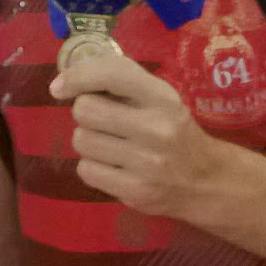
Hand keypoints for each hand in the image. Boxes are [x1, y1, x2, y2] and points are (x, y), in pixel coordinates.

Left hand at [52, 53, 234, 220]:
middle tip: (103, 122)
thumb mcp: (160, 98)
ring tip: (111, 146)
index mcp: (162, 98)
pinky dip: (93, 167)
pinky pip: (86, 170)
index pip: (111, 74)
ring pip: (82, 140)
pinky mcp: (135, 191)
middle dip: (86, 114)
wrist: (205, 181)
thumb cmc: (174, 131)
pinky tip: (113, 167)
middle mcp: (156, 128)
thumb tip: (68, 78)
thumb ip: (123, 82)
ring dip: (89, 141)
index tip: (59, 87)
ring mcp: (145, 162)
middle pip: (85, 110)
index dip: (77, 76)